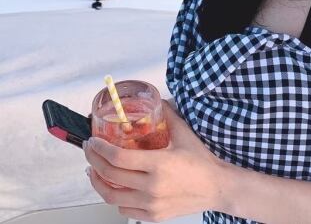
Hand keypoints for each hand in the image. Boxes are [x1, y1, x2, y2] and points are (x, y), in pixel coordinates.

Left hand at [84, 99, 226, 221]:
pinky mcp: (152, 216)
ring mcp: (150, 204)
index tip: (94, 142)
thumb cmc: (202, 161)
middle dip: (94, 161)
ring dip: (98, 182)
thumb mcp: (186, 135)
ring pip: (112, 196)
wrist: (216, 187)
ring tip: (95, 171)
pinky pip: (124, 209)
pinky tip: (116, 187)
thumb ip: (169, 117)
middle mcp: (151, 187)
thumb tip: (157, 102)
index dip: (101, 149)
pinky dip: (116, 198)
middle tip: (91, 151)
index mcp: (159, 164)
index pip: (118, 157)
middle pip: (110, 176)